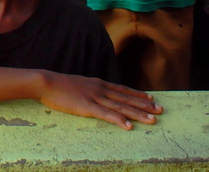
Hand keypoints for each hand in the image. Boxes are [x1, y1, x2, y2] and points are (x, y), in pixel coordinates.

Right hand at [39, 72, 162, 129]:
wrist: (47, 82)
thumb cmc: (60, 85)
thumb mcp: (79, 84)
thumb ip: (90, 89)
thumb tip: (97, 94)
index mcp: (98, 83)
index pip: (122, 90)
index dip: (137, 94)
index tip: (151, 98)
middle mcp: (100, 89)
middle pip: (126, 98)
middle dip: (144, 105)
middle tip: (161, 109)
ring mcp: (95, 97)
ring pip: (121, 107)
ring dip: (138, 114)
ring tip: (153, 119)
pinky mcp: (87, 107)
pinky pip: (106, 115)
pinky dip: (118, 120)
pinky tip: (128, 126)